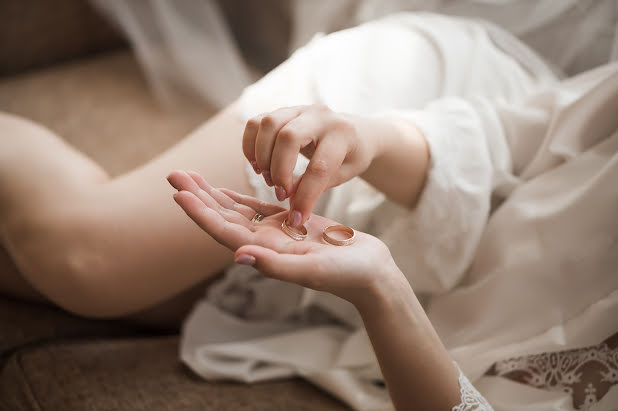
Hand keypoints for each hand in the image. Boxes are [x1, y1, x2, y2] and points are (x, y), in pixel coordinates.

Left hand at [167, 170, 397, 305]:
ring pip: (234, 211)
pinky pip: (255, 209)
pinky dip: (236, 198)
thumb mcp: (311, 269)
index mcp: (265, 253)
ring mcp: (274, 233)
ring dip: (210, 194)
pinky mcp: (287, 224)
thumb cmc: (345, 275)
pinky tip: (221, 189)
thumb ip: (275, 264)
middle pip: (221, 218)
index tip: (179, 193)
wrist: (368, 272)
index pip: (224, 231)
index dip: (200, 212)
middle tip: (173, 175)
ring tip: (188, 176)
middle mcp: (263, 243)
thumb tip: (238, 256)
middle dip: (197, 196)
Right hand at [242, 105, 381, 227]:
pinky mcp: (282, 111)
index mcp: (342, 135)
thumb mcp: (341, 175)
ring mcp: (299, 109)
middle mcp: (320, 116)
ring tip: (267, 178)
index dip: (305, 196)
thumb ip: (316, 188)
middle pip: (288, 137)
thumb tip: (292, 210)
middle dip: (279, 170)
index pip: (319, 167)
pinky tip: (257, 164)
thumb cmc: (349, 157)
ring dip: (262, 157)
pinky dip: (250, 145)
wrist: (355, 131)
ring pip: (268, 124)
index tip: (297, 218)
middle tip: (280, 192)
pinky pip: (256, 122)